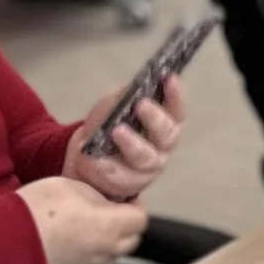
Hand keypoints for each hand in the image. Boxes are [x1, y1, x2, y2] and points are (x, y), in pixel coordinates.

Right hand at [17, 175, 144, 263]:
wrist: (5, 241)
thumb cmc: (35, 210)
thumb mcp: (69, 186)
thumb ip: (96, 194)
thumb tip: (105, 202)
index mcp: (110, 226)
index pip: (141, 219)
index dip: (135, 206)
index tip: (123, 199)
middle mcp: (106, 251)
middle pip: (132, 239)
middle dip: (125, 224)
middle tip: (108, 210)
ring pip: (114, 254)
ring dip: (110, 240)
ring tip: (89, 224)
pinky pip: (95, 263)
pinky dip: (92, 252)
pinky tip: (74, 239)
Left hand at [65, 74, 183, 201]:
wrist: (86, 157)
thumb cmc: (107, 127)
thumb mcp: (113, 106)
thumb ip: (124, 97)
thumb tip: (135, 86)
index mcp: (164, 125)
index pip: (177, 111)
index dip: (176, 96)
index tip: (170, 78)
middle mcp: (161, 148)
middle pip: (167, 135)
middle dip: (155, 118)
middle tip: (142, 104)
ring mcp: (146, 169)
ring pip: (145, 157)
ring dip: (132, 143)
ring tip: (117, 131)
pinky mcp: (127, 186)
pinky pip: (119, 176)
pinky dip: (107, 166)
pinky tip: (97, 158)